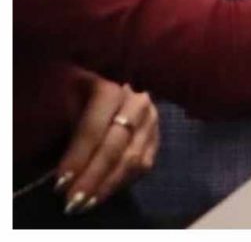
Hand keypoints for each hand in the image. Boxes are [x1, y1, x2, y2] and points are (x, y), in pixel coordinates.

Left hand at [52, 74, 155, 215]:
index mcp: (108, 86)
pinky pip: (144, 164)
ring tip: (86, 204)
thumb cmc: (75, 94)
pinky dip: (122, 182)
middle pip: (116, 145)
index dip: (78, 157)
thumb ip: (61, 126)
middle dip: (93, 177)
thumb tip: (54, 167)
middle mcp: (136, 100)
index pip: (94, 127)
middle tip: (72, 202)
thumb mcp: (63, 100)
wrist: (105, 86)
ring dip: (108, 185)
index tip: (60, 183)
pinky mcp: (157, 134)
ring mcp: (151, 117)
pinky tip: (103, 194)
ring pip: (134, 158)